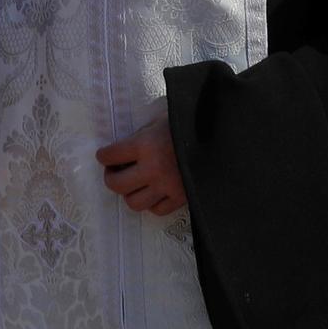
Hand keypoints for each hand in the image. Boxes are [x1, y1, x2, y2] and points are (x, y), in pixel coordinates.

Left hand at [96, 99, 185, 216]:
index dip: (103, 155)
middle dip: (111, 178)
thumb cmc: (191, 123)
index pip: (110, 155)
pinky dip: (151, 203)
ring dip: (129, 193)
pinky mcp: (182, 198)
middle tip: (114, 172)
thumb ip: (143, 132)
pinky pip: (157, 210)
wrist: (224, 138)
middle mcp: (153, 168)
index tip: (105, 156)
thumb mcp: (163, 119)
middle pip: (116, 185)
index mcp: (146, 144)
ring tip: (133, 183)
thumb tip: (125, 142)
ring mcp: (168, 186)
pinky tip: (154, 191)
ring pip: (134, 202)